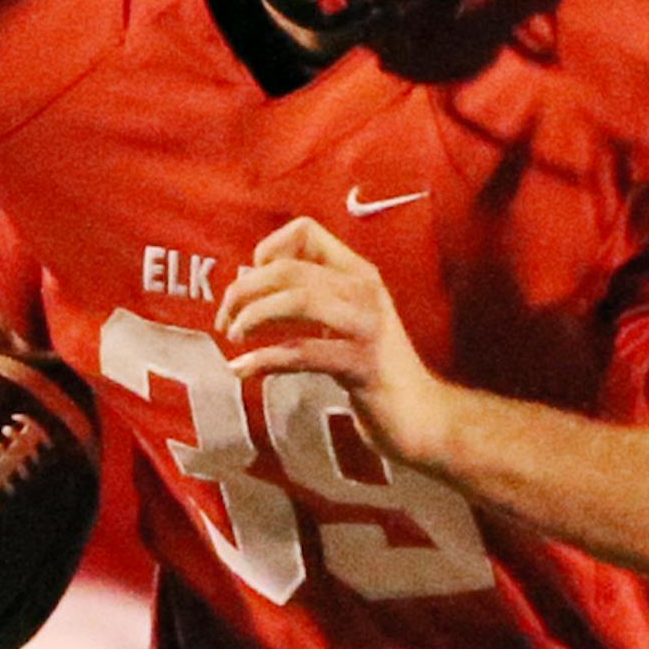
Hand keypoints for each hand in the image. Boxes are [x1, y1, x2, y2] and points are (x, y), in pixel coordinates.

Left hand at [216, 216, 460, 471]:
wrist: (423, 417)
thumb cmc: (377, 371)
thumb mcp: (347, 321)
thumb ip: (312, 296)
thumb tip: (252, 279)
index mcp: (359, 274)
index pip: (306, 231)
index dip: (269, 249)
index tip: (251, 281)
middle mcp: (364, 291)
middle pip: (290, 269)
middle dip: (246, 290)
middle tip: (225, 319)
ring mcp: (365, 326)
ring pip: (297, 300)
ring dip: (254, 316)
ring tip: (233, 337)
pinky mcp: (361, 365)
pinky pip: (303, 352)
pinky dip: (265, 360)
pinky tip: (242, 370)